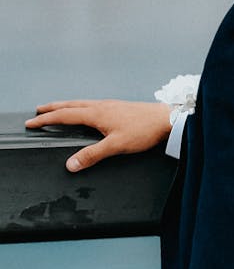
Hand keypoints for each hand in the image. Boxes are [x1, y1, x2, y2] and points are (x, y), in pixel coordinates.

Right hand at [25, 99, 171, 171]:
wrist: (166, 119)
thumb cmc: (144, 130)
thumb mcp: (116, 146)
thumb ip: (92, 155)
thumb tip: (70, 164)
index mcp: (96, 113)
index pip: (64, 115)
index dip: (46, 119)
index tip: (32, 122)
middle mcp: (101, 106)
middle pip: (70, 105)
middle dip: (53, 108)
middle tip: (39, 110)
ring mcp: (110, 105)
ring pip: (81, 103)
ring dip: (66, 106)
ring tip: (58, 109)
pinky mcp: (118, 108)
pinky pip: (92, 105)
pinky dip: (80, 107)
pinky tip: (86, 112)